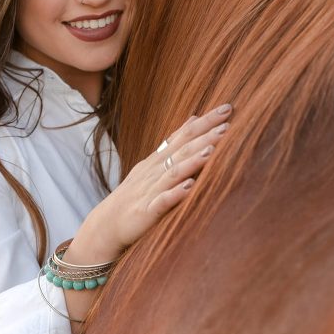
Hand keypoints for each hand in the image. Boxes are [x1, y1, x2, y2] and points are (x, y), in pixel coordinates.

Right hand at [68, 105, 232, 264]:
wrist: (107, 224)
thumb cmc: (135, 195)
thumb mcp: (153, 164)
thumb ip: (174, 143)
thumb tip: (194, 118)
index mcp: (158, 160)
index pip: (184, 135)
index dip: (204, 123)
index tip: (226, 109)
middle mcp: (155, 171)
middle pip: (182, 149)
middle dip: (205, 136)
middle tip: (227, 122)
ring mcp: (150, 190)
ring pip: (174, 172)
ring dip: (193, 161)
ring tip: (212, 150)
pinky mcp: (146, 212)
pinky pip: (162, 202)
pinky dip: (175, 193)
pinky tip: (189, 186)